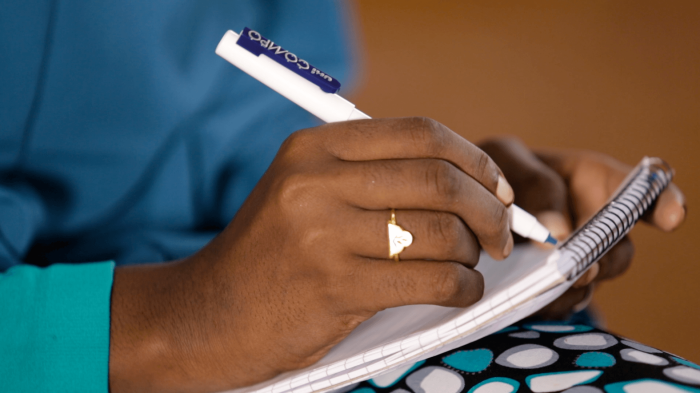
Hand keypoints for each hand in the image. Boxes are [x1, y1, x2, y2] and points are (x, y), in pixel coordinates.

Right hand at [108, 118, 515, 392]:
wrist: (207, 313)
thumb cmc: (270, 255)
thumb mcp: (305, 192)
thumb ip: (372, 176)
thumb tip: (468, 182)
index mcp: (314, 148)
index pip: (420, 132)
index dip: (473, 158)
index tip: (495, 186)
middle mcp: (317, 181)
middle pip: (439, 180)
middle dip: (490, 208)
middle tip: (500, 232)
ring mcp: (323, 234)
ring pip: (440, 233)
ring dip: (472, 253)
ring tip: (468, 265)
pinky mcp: (334, 288)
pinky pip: (431, 281)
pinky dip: (462, 289)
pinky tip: (459, 293)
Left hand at [479, 137, 685, 318]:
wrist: (465, 207)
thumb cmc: (493, 174)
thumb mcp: (506, 158)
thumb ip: (534, 182)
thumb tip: (557, 230)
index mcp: (592, 180)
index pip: (643, 191)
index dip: (663, 203)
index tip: (672, 216)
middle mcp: (595, 223)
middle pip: (620, 250)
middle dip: (606, 261)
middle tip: (583, 268)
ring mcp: (578, 259)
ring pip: (593, 282)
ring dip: (574, 287)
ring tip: (547, 285)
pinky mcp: (554, 287)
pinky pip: (563, 304)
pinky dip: (550, 304)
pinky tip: (532, 299)